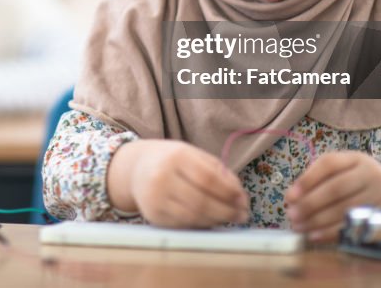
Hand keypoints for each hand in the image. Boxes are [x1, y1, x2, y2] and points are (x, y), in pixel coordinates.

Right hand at [106, 139, 249, 228]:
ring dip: (217, 220)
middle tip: (243, 214)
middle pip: (201, 201)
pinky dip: (201, 225)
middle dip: (227, 211)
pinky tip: (211, 220)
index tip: (244, 199)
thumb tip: (239, 195)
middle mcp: (162, 177)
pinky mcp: (152, 215)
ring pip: (193, 216)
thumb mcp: (193, 155)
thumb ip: (217, 171)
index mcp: (176, 156)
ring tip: (230, 218)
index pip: (208, 178)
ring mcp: (155, 198)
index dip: (229, 192)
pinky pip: (183, 225)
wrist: (136, 168)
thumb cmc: (172, 161)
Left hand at [284, 151, 380, 242]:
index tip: (289, 196)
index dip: (307, 180)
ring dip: (318, 221)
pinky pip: (356, 227)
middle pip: (336, 189)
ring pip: (345, 210)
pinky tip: (315, 236)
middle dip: (310, 204)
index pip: (329, 164)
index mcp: (357, 158)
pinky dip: (333, 233)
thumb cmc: (360, 184)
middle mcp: (372, 174)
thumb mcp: (345, 171)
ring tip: (299, 227)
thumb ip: (320, 179)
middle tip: (291, 215)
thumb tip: (292, 197)